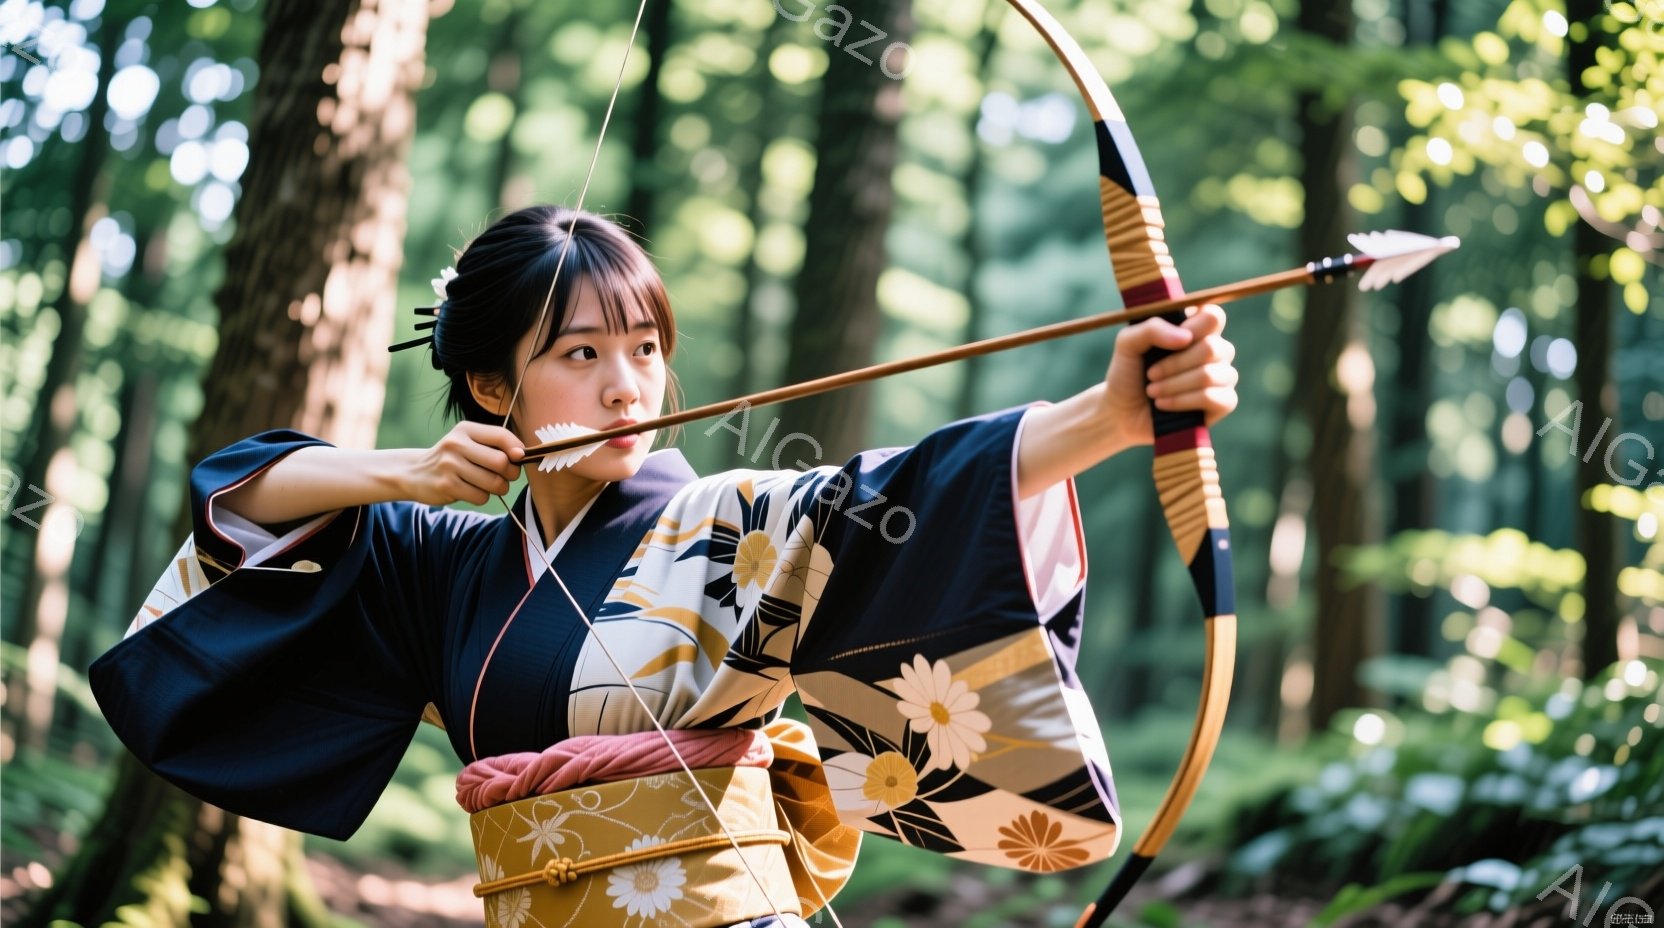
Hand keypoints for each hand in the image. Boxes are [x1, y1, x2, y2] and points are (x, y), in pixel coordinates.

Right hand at [406, 421, 523, 505]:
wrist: (414, 473)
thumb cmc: (453, 458)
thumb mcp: (468, 442)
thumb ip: (494, 445)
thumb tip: (522, 455)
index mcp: (465, 429)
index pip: (501, 436)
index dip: (518, 449)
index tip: (519, 458)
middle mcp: (456, 444)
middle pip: (501, 462)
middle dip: (510, 473)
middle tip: (505, 476)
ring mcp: (450, 465)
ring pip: (494, 482)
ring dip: (498, 488)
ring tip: (488, 484)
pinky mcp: (447, 485)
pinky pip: (481, 497)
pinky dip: (482, 497)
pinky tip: (471, 490)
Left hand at [1101, 303, 1238, 446]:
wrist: (1122, 413)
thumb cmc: (1128, 374)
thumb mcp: (1128, 344)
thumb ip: (1151, 329)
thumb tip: (1186, 337)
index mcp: (1196, 330)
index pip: (1213, 316)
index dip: (1194, 327)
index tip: (1169, 342)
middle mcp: (1215, 351)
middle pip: (1212, 347)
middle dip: (1175, 363)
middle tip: (1150, 374)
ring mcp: (1222, 376)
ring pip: (1210, 375)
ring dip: (1174, 385)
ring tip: (1152, 391)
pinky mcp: (1223, 403)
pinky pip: (1217, 398)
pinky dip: (1183, 401)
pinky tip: (1164, 404)